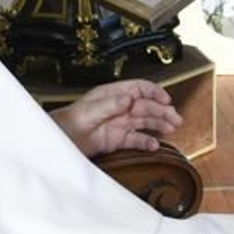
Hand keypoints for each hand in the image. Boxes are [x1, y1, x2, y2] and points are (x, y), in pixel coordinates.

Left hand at [53, 79, 180, 156]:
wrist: (57, 143)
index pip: (138, 88)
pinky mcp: (116, 140)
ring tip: (172, 129)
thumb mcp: (88, 112)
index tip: (166, 99)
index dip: (154, 92)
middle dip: (162, 111)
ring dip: (159, 124)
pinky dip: (146, 141)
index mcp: (111, 95)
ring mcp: (118, 124)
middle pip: (145, 106)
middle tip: (176, 119)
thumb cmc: (67, 123)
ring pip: (144, 122)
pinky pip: (135, 139)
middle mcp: (117, 108)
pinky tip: (154, 145)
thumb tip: (128, 99)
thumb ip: (109, 105)